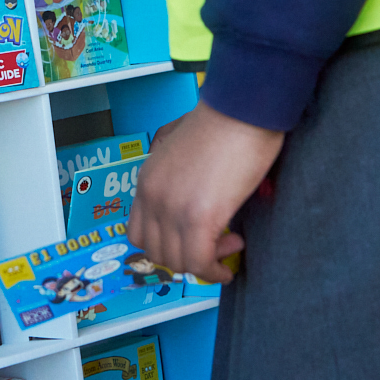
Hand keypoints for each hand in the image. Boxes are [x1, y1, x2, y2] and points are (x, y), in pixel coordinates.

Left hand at [127, 100, 284, 285]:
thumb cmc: (223, 125)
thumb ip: (177, 178)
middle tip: (219, 242)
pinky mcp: (198, 217)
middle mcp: (151, 197)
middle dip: (188, 257)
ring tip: (232, 242)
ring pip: (177, 262)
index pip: (138, 233)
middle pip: (156, 253)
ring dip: (206, 262)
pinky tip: (236, 249)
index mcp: (146, 180)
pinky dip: (216, 269)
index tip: (192, 240)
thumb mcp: (183, 152)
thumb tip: (197, 199)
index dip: (166, 245)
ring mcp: (171, 208)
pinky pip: (199, 263)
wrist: (241, 110)